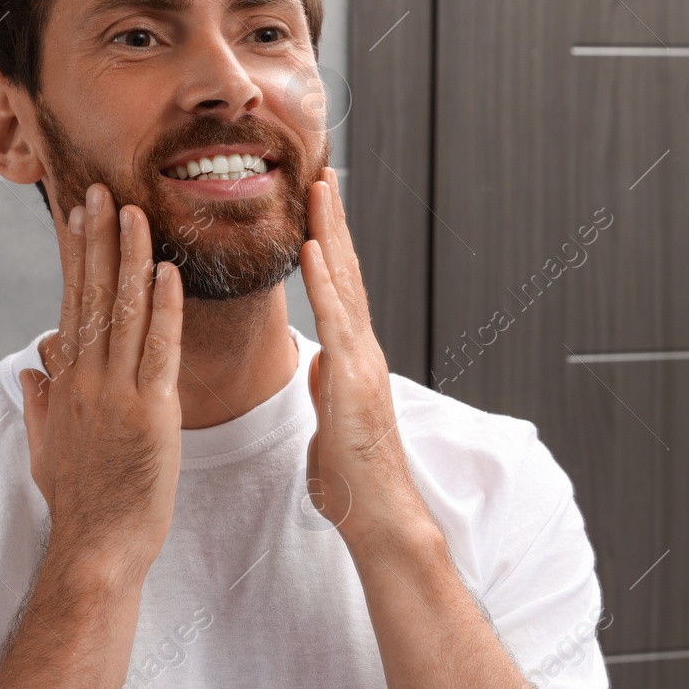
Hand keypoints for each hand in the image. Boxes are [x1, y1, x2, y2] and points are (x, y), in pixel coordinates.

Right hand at [19, 182, 185, 581]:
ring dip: (130, 259)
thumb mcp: (49, 447)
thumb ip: (41, 402)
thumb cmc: (80, 501)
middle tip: (100, 192)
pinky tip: (168, 273)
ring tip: (134, 213)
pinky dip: (164, 310)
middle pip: (90, 296)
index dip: (75, 257)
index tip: (77, 215)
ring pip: (123, 313)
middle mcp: (87, 380)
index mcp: (67, 384)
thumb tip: (32, 366)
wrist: (97, 547)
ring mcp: (117, 394)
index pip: (70, 304)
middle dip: (97, 241)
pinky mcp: (151, 412)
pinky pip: (159, 350)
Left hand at [298, 167, 435, 553]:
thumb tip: (315, 361)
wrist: (379, 514)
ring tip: (319, 188)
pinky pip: (335, 320)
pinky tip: (309, 245)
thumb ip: (324, 385)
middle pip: (346, 274)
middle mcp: (363, 351)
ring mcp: (362, 361)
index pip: (339, 291)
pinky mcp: (354, 378)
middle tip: (322, 174)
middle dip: (332, 223)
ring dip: (330, 233)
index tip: (315, 208)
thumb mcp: (329, 420)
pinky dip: (322, 280)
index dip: (328, 246)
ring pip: (345, 284)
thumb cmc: (352, 479)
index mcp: (353, 359)